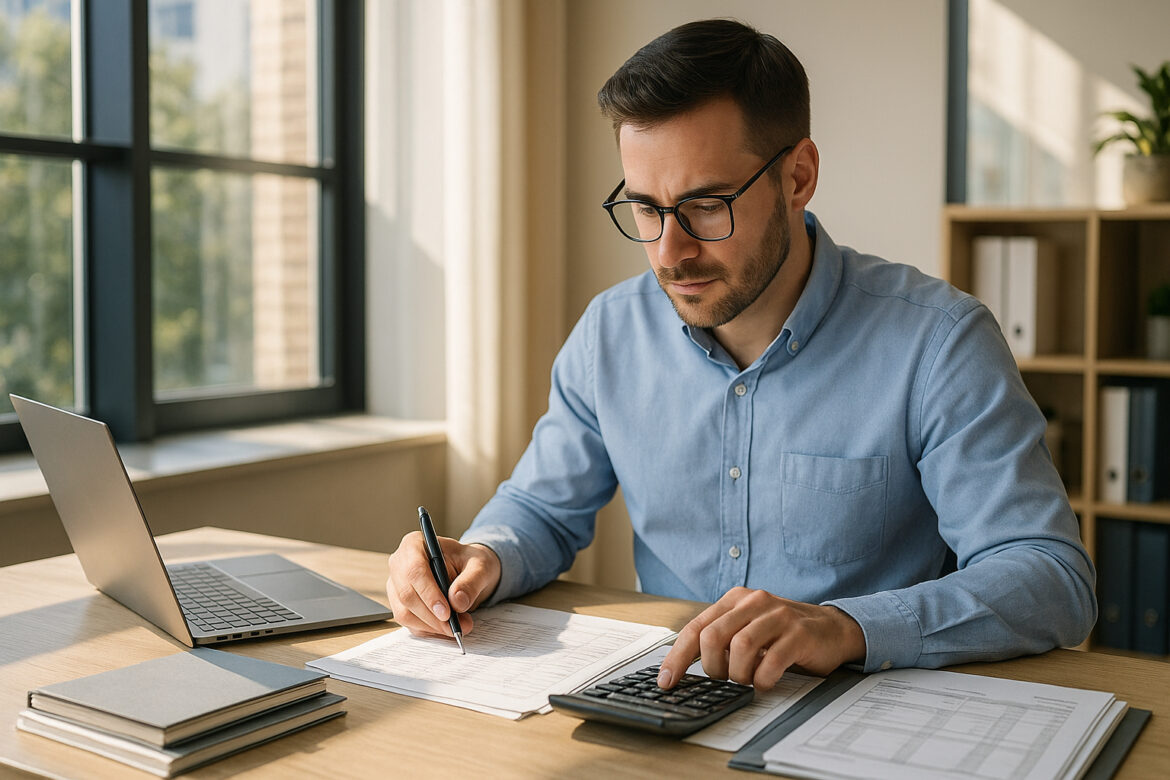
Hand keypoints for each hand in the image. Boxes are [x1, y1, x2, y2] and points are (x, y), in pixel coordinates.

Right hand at [385, 532, 500, 638]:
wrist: (469, 572)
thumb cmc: (470, 563)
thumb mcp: (480, 566)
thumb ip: (471, 582)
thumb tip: (457, 602)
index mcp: (414, 544)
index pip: (415, 571)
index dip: (429, 594)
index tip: (447, 613)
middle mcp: (399, 564)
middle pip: (407, 595)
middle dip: (432, 616)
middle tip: (456, 626)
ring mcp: (396, 586)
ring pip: (405, 613)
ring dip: (431, 626)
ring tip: (457, 627)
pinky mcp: (400, 605)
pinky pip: (409, 624)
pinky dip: (429, 630)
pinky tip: (446, 628)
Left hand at [657, 587, 865, 690]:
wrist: (832, 629)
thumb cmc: (783, 634)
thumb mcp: (748, 628)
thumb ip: (722, 640)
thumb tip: (684, 667)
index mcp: (735, 600)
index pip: (695, 628)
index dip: (677, 657)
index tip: (666, 682)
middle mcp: (754, 602)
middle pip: (713, 636)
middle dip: (712, 667)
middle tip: (723, 678)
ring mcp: (778, 616)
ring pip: (740, 648)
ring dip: (738, 674)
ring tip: (747, 679)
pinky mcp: (799, 634)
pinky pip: (771, 662)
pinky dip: (763, 679)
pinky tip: (766, 681)